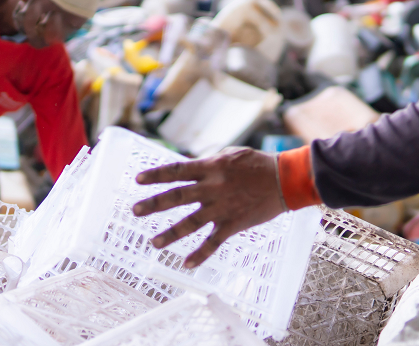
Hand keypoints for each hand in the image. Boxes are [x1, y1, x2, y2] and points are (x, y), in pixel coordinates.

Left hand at [133, 147, 284, 267]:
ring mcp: (221, 208)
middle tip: (135, 210)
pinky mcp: (233, 224)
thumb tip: (192, 167)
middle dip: (154, 204)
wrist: (283, 179)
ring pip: (190, 223)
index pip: (176, 170)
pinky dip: (200, 254)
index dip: (156, 175)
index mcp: (209, 168)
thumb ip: (209, 162)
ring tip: (153, 242)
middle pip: (176, 197)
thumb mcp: (230, 154)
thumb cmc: (257, 163)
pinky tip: (186, 264)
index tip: (138, 179)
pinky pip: (213, 242)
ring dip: (170, 234)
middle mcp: (211, 188)